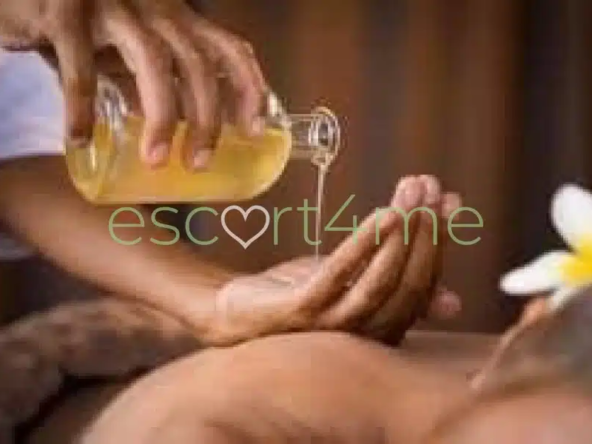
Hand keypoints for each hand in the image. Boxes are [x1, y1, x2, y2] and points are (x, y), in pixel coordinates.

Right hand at [0, 0, 266, 168]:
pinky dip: (80, 108)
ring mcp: (113, 7)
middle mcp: (155, 9)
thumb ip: (152, 84)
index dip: (250, 88)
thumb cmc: (88, 24)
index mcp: (178, 20)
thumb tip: (172, 132)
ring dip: (161, 118)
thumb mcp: (131, 52)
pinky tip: (79, 138)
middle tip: (200, 163)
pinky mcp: (66, 13)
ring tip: (157, 160)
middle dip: (206, 119)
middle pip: (198, 64)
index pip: (230, 48)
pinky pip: (79, 66)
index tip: (255, 130)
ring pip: (153, 62)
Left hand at [205, 175, 462, 345]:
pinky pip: (338, 275)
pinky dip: (364, 244)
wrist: (240, 314)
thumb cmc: (303, 298)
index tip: (449, 200)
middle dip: (425, 231)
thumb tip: (455, 300)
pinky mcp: (301, 311)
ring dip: (402, 234)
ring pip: (380, 281)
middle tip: (430, 187)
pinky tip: (383, 214)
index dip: (439, 242)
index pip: (424, 286)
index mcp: (383, 329)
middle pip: (408, 284)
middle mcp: (364, 336)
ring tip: (412, 193)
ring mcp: (331, 326)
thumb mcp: (356, 289)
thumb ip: (396, 289)